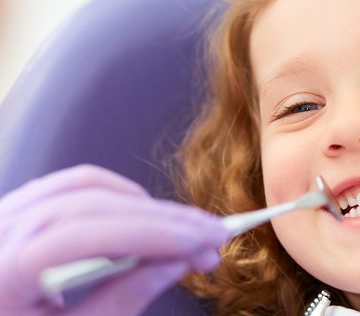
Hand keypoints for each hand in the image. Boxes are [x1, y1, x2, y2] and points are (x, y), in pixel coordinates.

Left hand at [0, 164, 230, 315]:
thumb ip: (123, 299)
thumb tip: (180, 261)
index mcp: (3, 271)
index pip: (86, 234)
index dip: (151, 234)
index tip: (201, 242)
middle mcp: (0, 230)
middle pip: (93, 205)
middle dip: (163, 219)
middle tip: (214, 236)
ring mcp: (7, 213)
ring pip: (88, 188)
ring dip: (147, 206)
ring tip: (189, 231)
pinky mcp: (20, 209)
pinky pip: (74, 185)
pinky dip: (119, 196)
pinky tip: (150, 216)